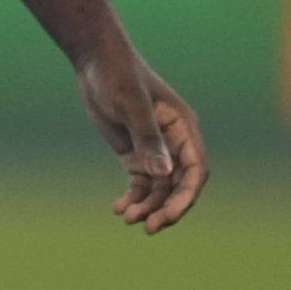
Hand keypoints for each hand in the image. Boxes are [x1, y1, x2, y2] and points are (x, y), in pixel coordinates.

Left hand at [76, 45, 209, 235]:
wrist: (95, 61)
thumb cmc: (117, 75)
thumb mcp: (131, 104)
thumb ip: (148, 139)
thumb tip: (165, 175)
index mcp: (182, 127)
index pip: (195, 169)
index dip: (186, 196)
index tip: (168, 216)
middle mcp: (174, 141)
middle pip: (179, 185)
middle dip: (167, 208)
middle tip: (149, 228)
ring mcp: (155, 149)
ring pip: (160, 188)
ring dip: (148, 206)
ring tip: (127, 218)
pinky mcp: (136, 153)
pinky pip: (141, 183)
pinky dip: (133, 198)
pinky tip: (119, 209)